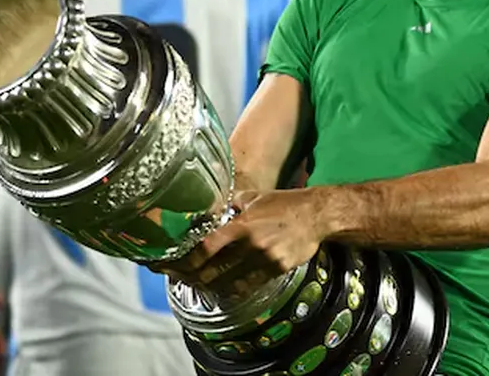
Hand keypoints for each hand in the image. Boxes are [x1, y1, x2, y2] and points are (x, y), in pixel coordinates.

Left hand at [148, 189, 329, 296]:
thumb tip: (211, 211)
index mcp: (242, 224)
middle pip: (212, 271)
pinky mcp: (276, 271)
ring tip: (197, 285)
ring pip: (228, 283)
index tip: (171, 264)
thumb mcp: (254, 198)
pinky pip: (247, 286)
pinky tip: (223, 289)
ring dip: (209, 287)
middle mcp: (250, 245)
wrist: (317, 215)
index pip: (206, 248)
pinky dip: (231, 290)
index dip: (186, 261)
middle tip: (178, 277)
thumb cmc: (284, 204)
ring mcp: (264, 260)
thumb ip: (231, 206)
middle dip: (191, 277)